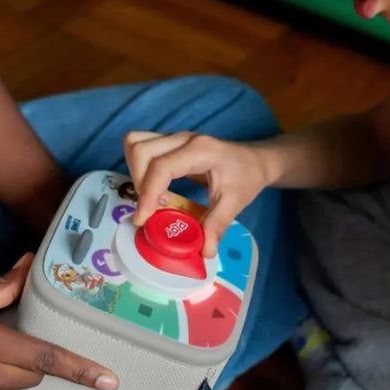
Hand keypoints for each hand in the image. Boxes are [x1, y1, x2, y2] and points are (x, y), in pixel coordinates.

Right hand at [123, 130, 270, 255]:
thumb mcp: (235, 202)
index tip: (143, 220)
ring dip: (135, 172)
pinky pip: (140, 148)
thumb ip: (217, 225)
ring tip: (154, 196)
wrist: (254, 161)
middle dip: (138, 182)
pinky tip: (157, 188)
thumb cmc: (246, 177)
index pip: (162, 167)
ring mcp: (174, 138)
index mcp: (201, 151)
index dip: (148, 194)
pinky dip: (138, 168)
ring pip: (135, 143)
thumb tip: (203, 251)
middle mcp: (183, 139)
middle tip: (154, 208)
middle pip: (140, 150)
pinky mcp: (169, 143)